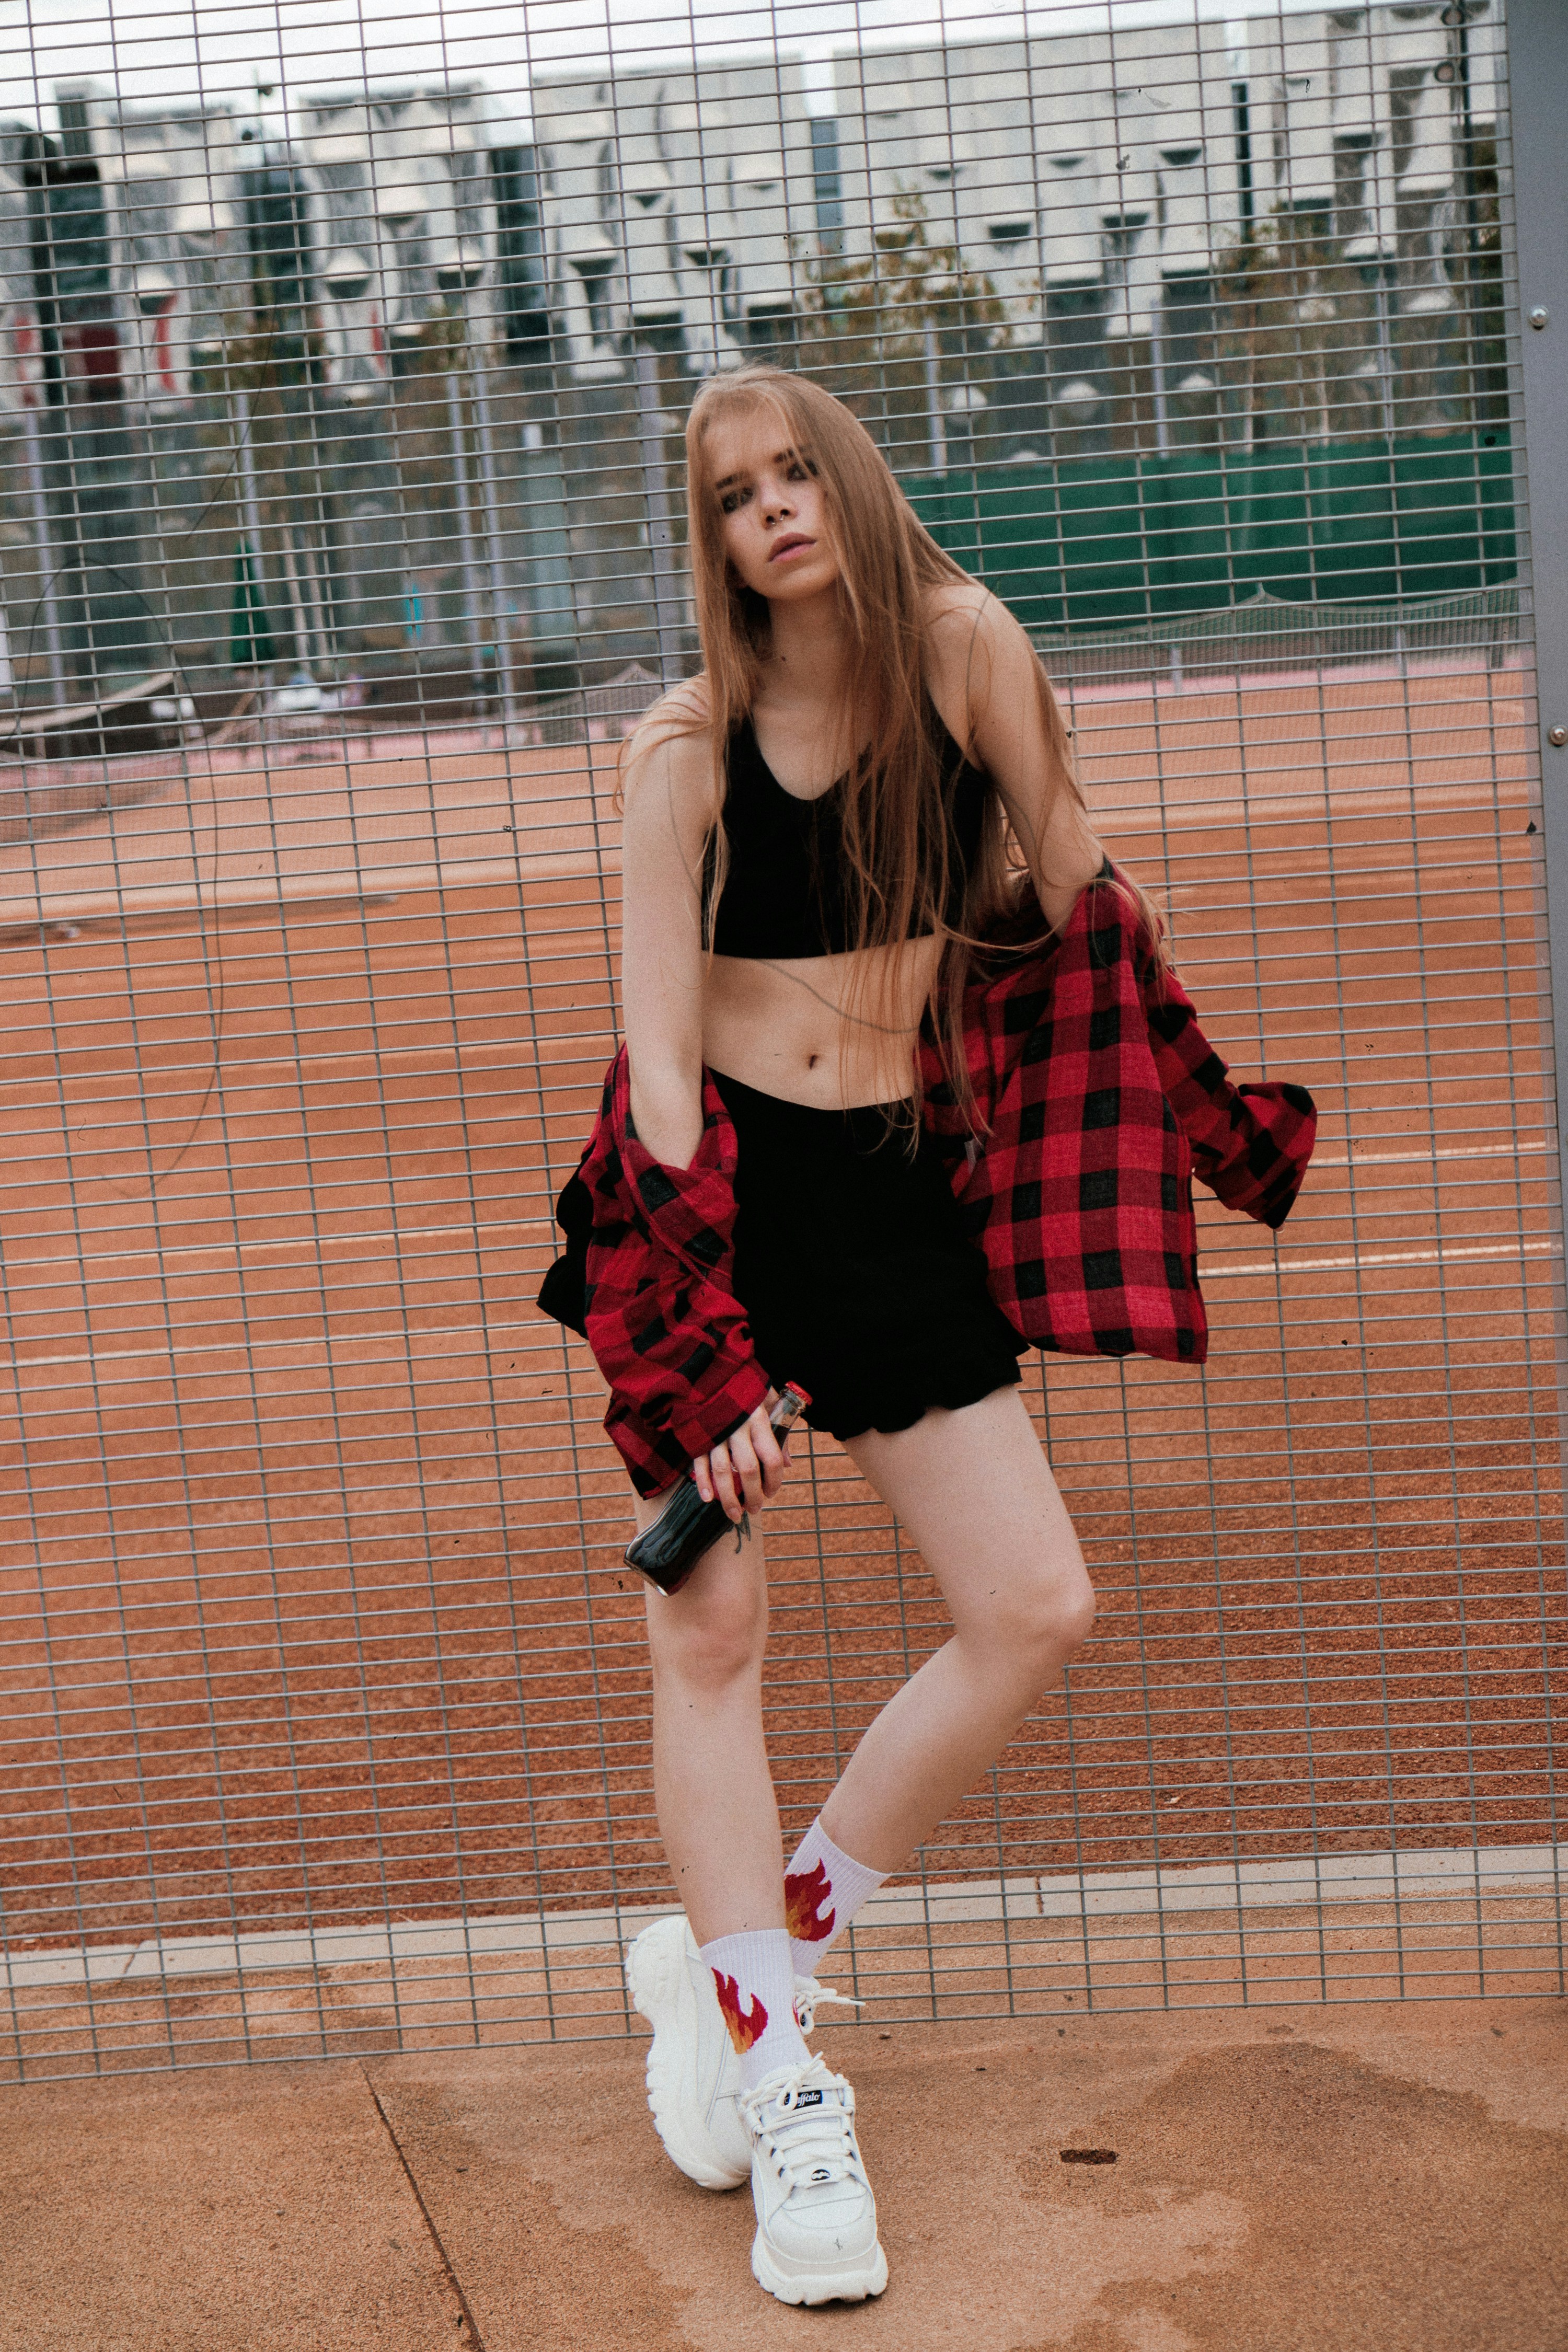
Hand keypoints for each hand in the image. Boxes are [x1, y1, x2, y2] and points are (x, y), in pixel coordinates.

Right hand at [692, 1389, 790, 1522]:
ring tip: (735, 1514)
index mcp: (759, 1419)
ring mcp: (716, 1432)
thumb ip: (780, 1431)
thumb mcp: (770, 1400)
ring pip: (723, 1473)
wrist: (711, 1368)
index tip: (772, 1492)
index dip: (774, 1481)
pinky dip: (703, 1483)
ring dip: (729, 1498)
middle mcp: (738, 1428)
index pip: (772, 1458)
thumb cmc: (745, 1386)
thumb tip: (787, 1463)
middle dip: (753, 1496)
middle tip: (755, 1510)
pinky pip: (699, 1463)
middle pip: (748, 1471)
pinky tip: (708, 1499)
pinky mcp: (697, 1434)